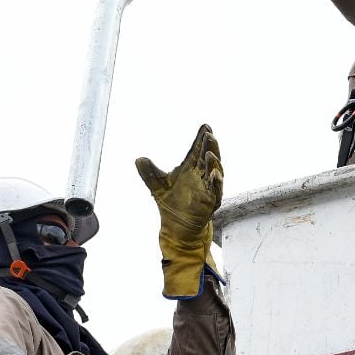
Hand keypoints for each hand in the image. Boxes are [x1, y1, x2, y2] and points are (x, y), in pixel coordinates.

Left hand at [136, 124, 223, 297]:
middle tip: (209, 134)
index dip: (201, 139)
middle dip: (210, 146)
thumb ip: (149, 174)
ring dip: (214, 162)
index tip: (205, 126)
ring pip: (215, 173)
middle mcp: (201, 177)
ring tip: (210, 152)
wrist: (176, 228)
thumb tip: (138, 159)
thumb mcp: (157, 187)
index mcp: (191, 170)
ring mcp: (208, 189)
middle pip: (208, 158)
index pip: (197, 151)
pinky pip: (216, 191)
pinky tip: (214, 173)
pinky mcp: (210, 203)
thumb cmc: (171, 204)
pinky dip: (216, 182)